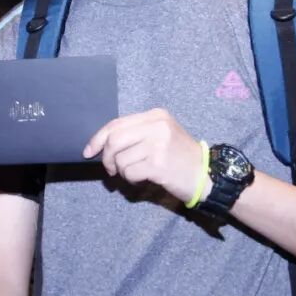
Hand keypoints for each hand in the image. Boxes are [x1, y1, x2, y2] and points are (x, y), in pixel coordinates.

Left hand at [83, 108, 204, 203]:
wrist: (206, 174)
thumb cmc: (179, 157)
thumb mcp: (160, 135)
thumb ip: (134, 134)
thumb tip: (101, 144)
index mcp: (155, 115)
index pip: (116, 124)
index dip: (98, 138)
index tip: (88, 152)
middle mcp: (157, 126)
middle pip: (114, 140)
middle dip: (106, 158)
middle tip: (111, 169)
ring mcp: (158, 144)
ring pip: (120, 159)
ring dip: (121, 171)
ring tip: (135, 173)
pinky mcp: (158, 164)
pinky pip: (129, 173)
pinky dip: (131, 179)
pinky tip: (143, 178)